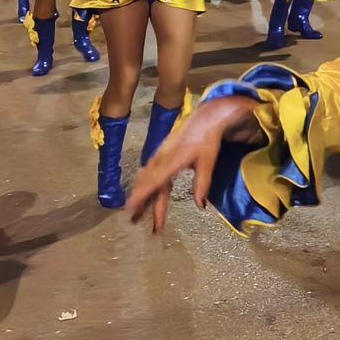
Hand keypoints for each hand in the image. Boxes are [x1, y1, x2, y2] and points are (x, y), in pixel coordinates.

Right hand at [126, 97, 262, 233]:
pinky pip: (149, 173)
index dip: (143, 195)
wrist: (203, 120)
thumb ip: (202, 184)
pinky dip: (145, 185)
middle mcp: (162, 159)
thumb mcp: (207, 162)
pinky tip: (144, 194)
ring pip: (146, 178)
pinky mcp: (160, 155)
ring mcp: (159, 156)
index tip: (132, 208)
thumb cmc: (206, 141)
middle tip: (134, 219)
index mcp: (172, 160)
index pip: (155, 181)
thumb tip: (200, 206)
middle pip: (147, 183)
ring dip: (141, 195)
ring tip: (137, 213)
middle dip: (140, 201)